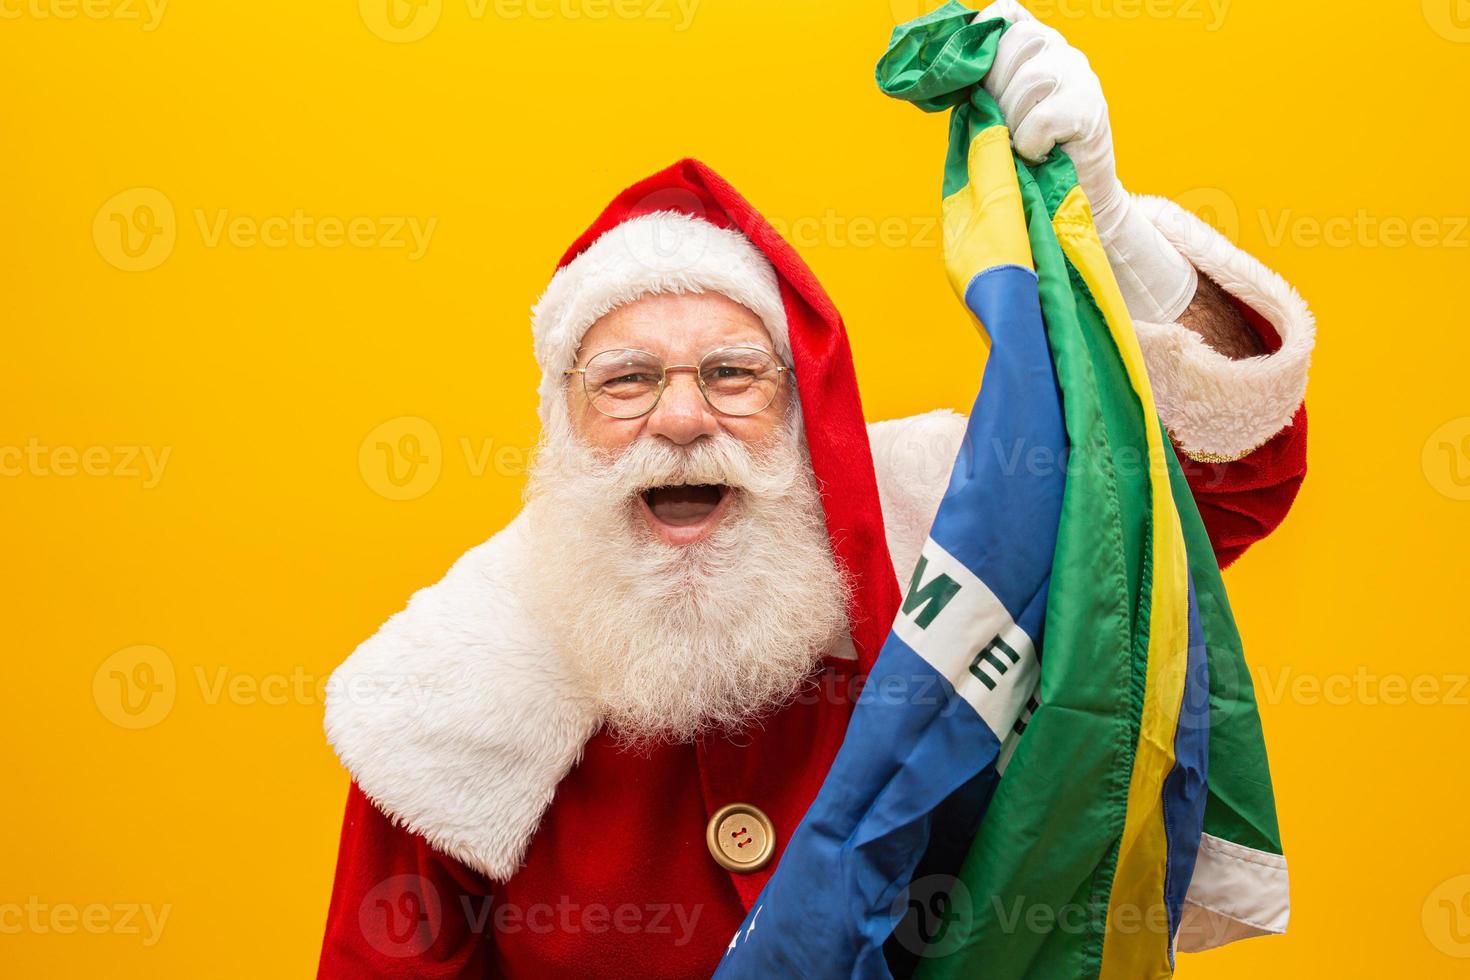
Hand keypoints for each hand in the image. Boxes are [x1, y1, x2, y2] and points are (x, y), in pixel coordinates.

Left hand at [974, 1, 1197, 323]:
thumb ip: (975, 88)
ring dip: (1014, 121)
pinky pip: (1044, 117)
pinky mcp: (1091, 110)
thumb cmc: (1023, 162)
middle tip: (1004, 124)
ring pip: (1031, 79)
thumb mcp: (992, 114)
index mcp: (1035, 48)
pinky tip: (1038, 155)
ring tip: (1021, 144)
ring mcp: (1080, 77)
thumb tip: (935, 76)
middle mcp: (1061, 52)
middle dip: (997, 87)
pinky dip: (1032, 142)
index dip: (982, 39)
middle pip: (1017, 42)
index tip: (970, 79)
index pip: (1007, 14)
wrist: (1068, 204)